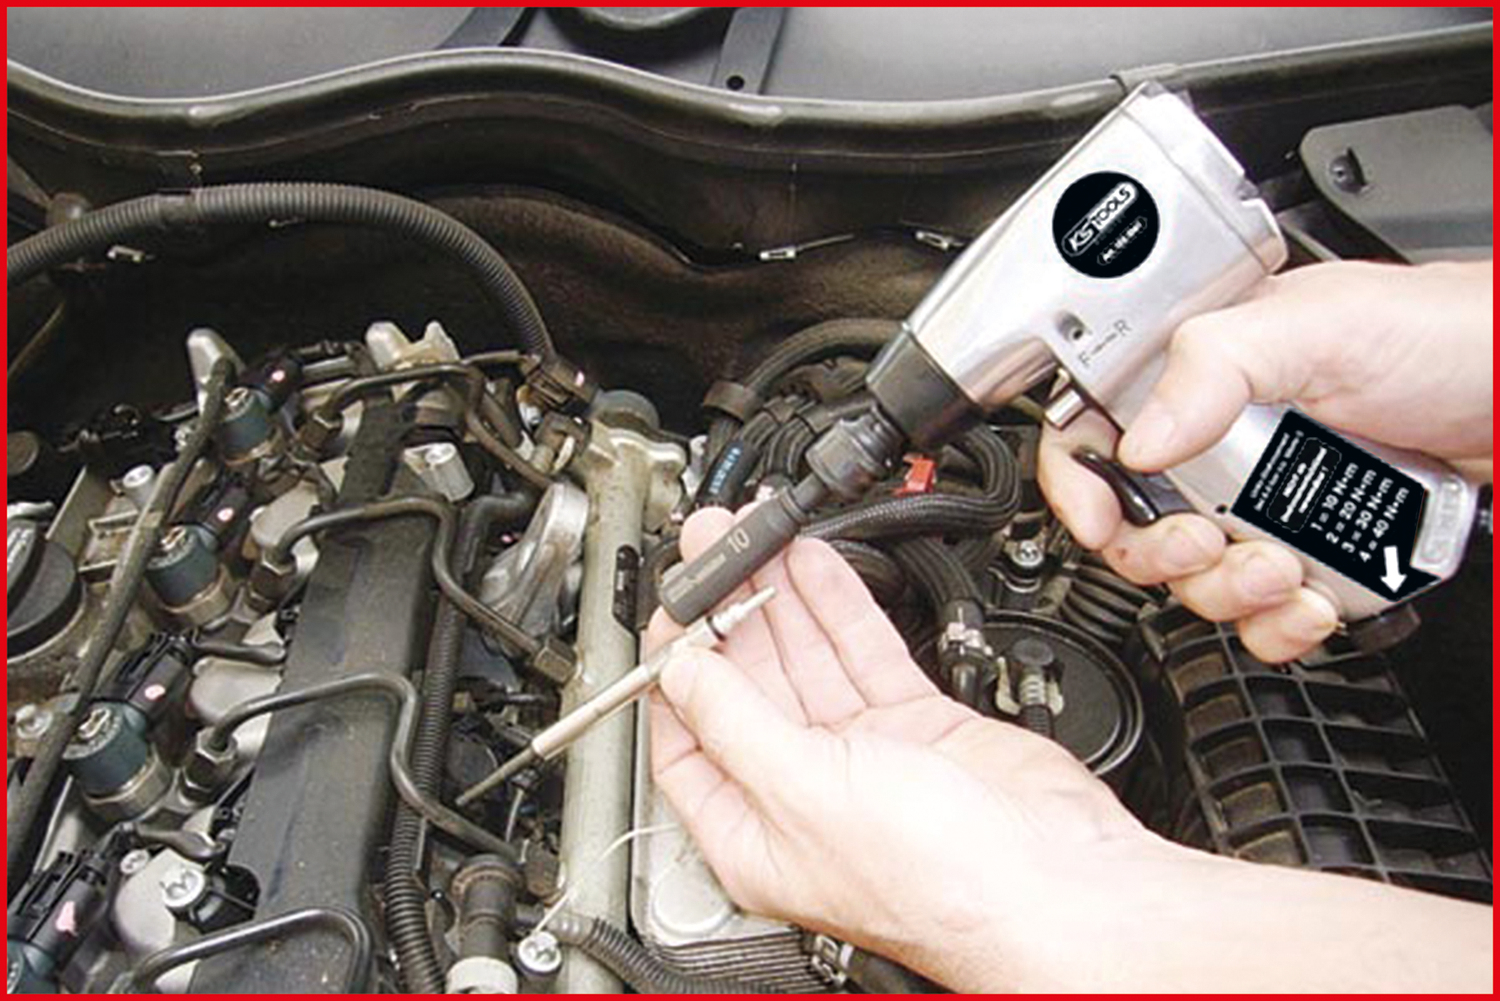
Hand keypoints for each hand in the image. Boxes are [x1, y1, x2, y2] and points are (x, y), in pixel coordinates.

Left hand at [645, 508, 1151, 990]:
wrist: (1057, 883)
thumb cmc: (940, 882)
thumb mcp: (804, 791)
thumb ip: (737, 722)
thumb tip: (682, 672)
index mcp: (755, 833)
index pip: (689, 738)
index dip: (677, 670)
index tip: (674, 610)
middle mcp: (803, 794)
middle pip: (748, 687)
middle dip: (727, 613)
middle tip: (713, 549)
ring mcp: (862, 756)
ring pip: (806, 659)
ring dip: (779, 596)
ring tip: (754, 538)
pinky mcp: (915, 725)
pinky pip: (862, 651)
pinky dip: (838, 605)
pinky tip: (812, 564)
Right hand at [1040, 260, 1492, 661]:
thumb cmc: (1446, 335)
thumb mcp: (1316, 327)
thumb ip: (1212, 366)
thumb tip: (1138, 441)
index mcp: (1198, 379)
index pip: (1094, 432)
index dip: (1078, 483)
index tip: (1102, 521)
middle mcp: (1221, 443)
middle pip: (1136, 526)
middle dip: (1165, 552)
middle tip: (1210, 539)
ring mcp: (1268, 502)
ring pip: (1197, 580)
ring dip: (1230, 593)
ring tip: (1283, 568)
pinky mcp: (1313, 550)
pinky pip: (1263, 614)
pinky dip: (1279, 625)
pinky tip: (1313, 599)